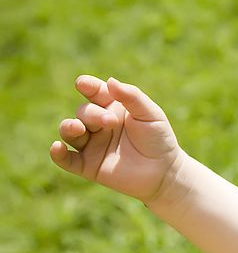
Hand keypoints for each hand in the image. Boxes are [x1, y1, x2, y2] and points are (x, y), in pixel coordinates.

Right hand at [50, 76, 183, 203]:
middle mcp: (98, 124)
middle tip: (111, 122)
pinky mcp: (88, 166)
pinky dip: (58, 154)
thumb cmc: (159, 139)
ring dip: (69, 127)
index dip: (87, 86)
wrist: (165, 171)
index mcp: (111, 107)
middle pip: (83, 112)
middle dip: (93, 114)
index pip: (93, 91)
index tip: (84, 85)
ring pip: (69, 131)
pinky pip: (66, 160)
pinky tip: (57, 148)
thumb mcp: (150, 114)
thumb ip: (132, 96)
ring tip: (77, 128)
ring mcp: (92, 144)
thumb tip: (110, 81)